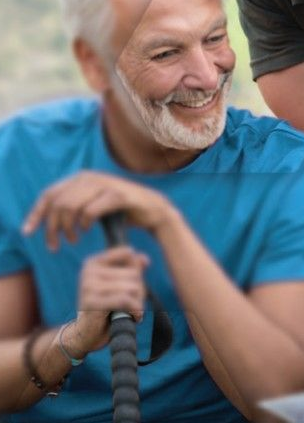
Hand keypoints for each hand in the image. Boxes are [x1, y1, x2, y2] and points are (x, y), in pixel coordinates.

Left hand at [21, 171, 175, 249]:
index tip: (28, 232)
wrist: (154, 211)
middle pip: (57, 203)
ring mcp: (104, 184)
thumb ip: (73, 205)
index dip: (36, 214)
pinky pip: (90, 211)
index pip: (48, 195)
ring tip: (73, 240)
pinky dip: (85, 224)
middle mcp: (90, 177)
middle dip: (52, 227)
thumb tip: (46, 216)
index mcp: (81, 178)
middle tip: (56, 245)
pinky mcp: (117, 195)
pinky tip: (87, 230)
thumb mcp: (93, 206)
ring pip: (70, 206)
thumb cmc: (122, 212)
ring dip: (67, 228)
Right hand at [66, 246, 148, 356]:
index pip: (128, 254)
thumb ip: (133, 269)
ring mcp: (88, 286)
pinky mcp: (92, 302)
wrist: (86, 334)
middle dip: (139, 291)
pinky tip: (134, 317)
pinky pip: (125, 300)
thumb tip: (144, 260)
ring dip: (138, 303)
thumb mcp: (121, 285)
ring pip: (132, 287)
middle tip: (129, 304)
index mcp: (94, 263)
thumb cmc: (107, 308)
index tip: (132, 284)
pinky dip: (135, 310)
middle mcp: (89, 271)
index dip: (137, 271)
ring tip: (129, 311)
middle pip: (134, 274)